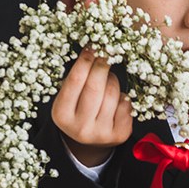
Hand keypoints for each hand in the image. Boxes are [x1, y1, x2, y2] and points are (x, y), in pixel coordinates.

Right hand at [52, 49, 131, 166]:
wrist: (90, 141)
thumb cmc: (78, 109)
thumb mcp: (69, 97)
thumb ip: (78, 77)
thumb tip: (96, 47)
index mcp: (62, 114)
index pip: (75, 80)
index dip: (86, 60)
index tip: (93, 46)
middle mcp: (80, 127)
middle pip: (95, 87)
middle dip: (102, 65)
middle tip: (106, 54)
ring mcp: (101, 133)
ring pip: (113, 93)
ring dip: (112, 80)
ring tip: (107, 80)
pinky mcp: (119, 135)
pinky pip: (126, 104)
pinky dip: (123, 96)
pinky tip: (116, 98)